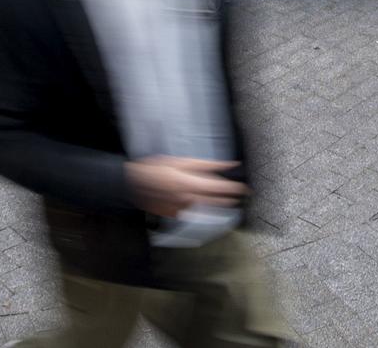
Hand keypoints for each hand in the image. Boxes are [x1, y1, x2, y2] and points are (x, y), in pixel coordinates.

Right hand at [126, 156, 246, 218]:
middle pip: (216, 201)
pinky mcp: (175, 215)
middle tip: (241, 194)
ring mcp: (181, 210)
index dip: (235, 189)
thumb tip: (228, 164)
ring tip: (224, 196)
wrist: (132, 185)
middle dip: (230, 198)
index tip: (246, 189)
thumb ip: (207, 165)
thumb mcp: (182, 162)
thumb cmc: (156, 168)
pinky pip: (191, 209)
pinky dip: (195, 203)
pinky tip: (192, 196)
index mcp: (190, 184)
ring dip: (214, 201)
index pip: (220, 189)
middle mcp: (188, 200)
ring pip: (204, 206)